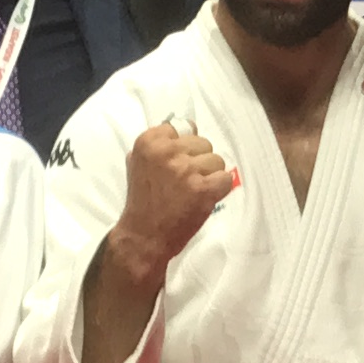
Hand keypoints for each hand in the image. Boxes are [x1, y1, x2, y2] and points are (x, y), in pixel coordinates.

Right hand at [110, 117, 236, 275]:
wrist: (144, 235)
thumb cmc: (142, 200)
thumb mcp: (137, 163)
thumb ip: (158, 145)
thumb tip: (184, 127)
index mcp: (149, 141)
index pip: (184, 128)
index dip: (184, 147)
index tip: (176, 162)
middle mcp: (167, 151)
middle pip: (203, 143)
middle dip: (198, 161)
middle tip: (184, 181)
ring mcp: (186, 170)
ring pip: (216, 160)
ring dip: (209, 176)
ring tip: (193, 191)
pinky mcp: (203, 189)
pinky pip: (225, 178)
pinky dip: (219, 189)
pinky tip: (204, 198)